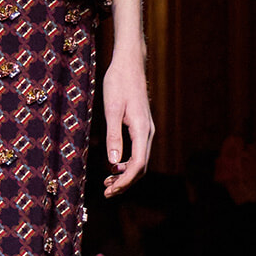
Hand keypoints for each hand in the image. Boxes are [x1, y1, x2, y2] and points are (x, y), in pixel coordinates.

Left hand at [102, 48, 153, 196]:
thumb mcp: (111, 109)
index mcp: (142, 129)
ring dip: (125, 174)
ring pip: (140, 160)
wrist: (129, 63)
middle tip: (107, 192)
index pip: (137, 165)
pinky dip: (126, 163)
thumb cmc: (119, 83)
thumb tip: (112, 162)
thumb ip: (113, 136)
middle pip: (141, 167)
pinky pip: (138, 151)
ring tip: (107, 182)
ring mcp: (146, 129)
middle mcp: (148, 132)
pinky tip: (113, 165)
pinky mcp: (141, 126)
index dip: (124, 181)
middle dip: (125, 183)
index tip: (110, 190)